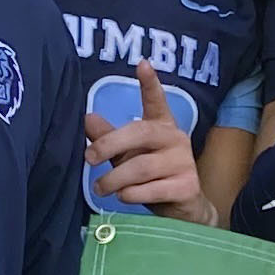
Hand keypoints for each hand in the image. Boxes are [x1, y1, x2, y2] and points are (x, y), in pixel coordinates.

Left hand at [89, 59, 203, 216]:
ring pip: (141, 167)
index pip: (156, 101)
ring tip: (100, 188)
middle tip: (89, 159)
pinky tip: (123, 197)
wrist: (184, 210)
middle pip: (140, 132)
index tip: (143, 64)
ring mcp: (184, 162)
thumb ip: (110, 139)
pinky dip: (132, 194)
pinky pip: (153, 189)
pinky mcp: (187, 186)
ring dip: (115, 179)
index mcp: (162, 126)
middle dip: (109, 145)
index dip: (150, 83)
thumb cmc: (152, 178)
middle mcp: (176, 138)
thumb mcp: (128, 156)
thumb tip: (87, 118)